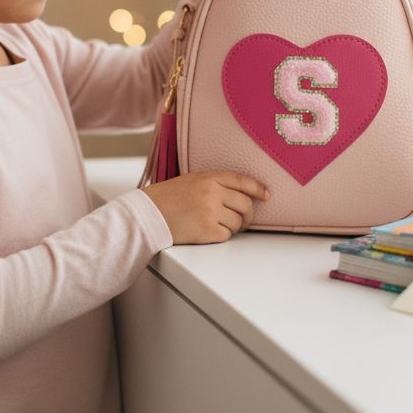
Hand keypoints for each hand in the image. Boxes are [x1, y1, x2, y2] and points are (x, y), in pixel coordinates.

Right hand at [143, 170, 269, 243]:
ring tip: (218, 225)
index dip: (257, 188)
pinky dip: (221, 236)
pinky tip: (209, 232)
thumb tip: (242, 196)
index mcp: (209, 177)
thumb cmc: (167, 199)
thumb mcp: (191, 181)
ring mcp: (210, 211)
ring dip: (233, 227)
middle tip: (244, 220)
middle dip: (248, 215)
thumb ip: (215, 184)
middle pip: (245, 204)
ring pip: (237, 222)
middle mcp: (212, 192)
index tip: (266, 195)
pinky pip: (226, 236)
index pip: (242, 180)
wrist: (147, 214)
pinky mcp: (207, 231)